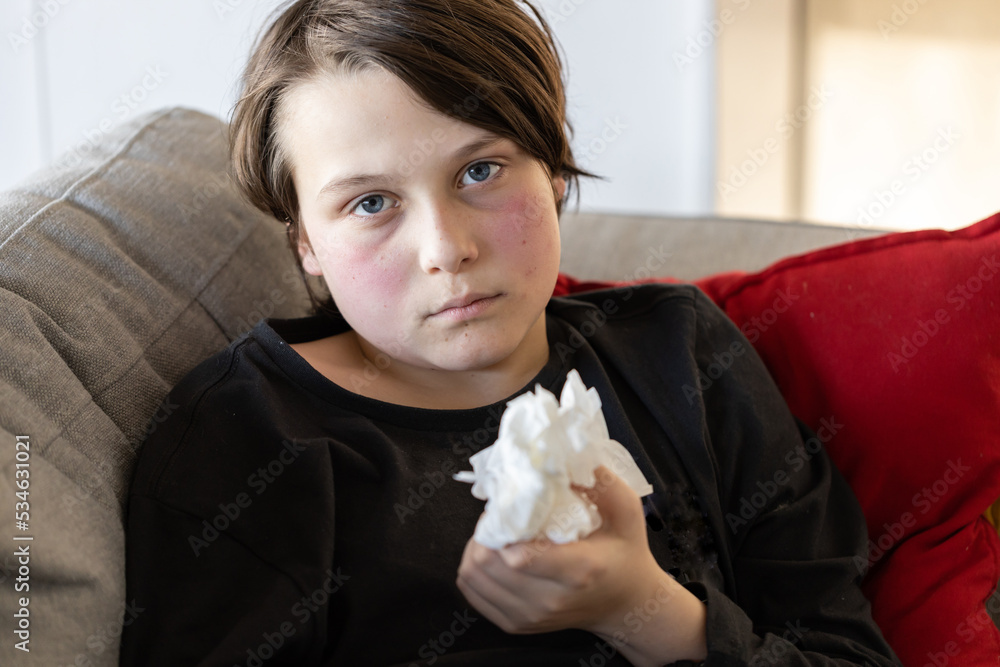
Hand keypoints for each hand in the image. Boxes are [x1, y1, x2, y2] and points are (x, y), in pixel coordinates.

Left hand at [456, 465, 706, 664]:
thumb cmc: (626, 552)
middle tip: (498, 516)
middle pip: (486, 564)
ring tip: (496, 533)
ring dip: (476, 548)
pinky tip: (493, 555)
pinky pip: (472, 592)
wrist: (627, 605)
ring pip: (473, 577)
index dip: (500, 526)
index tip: (508, 506)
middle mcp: (551, 600)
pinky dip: (473, 569)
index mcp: (579, 570)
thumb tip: (560, 456)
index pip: (518, 557)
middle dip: (484, 532)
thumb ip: (599, 480)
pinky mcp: (516, 625)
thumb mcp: (626, 509)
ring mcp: (531, 616)